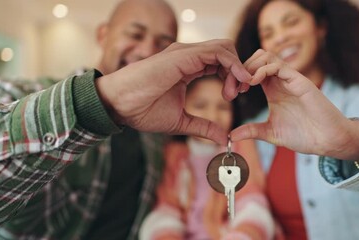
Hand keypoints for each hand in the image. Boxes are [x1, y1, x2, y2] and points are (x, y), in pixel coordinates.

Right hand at [95, 39, 250, 144]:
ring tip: (235, 92)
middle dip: (238, 71)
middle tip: (238, 94)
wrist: (120, 105)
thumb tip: (224, 138)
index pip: (219, 63)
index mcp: (187, 67)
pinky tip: (237, 81)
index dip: (232, 76)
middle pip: (226, 53)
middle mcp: (188, 56)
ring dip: (237, 69)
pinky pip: (218, 52)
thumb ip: (203, 127)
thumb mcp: (181, 122)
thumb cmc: (143, 111)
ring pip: (225, 48)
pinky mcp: (184, 55)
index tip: (234, 96)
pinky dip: (233, 64)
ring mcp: (186, 53)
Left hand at [230, 50, 358, 161]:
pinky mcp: (299, 80)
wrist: (328, 140)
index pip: (251, 70)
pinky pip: (277, 65)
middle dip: (240, 69)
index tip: (229, 93)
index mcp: (273, 89)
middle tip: (232, 87)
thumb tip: (231, 135)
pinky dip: (261, 70)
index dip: (237, 77)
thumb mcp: (271, 132)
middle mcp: (280, 81)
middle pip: (256, 58)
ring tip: (242, 85)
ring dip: (249, 66)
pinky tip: (252, 83)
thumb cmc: (304, 135)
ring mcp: (290, 79)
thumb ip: (252, 131)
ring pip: (265, 56)